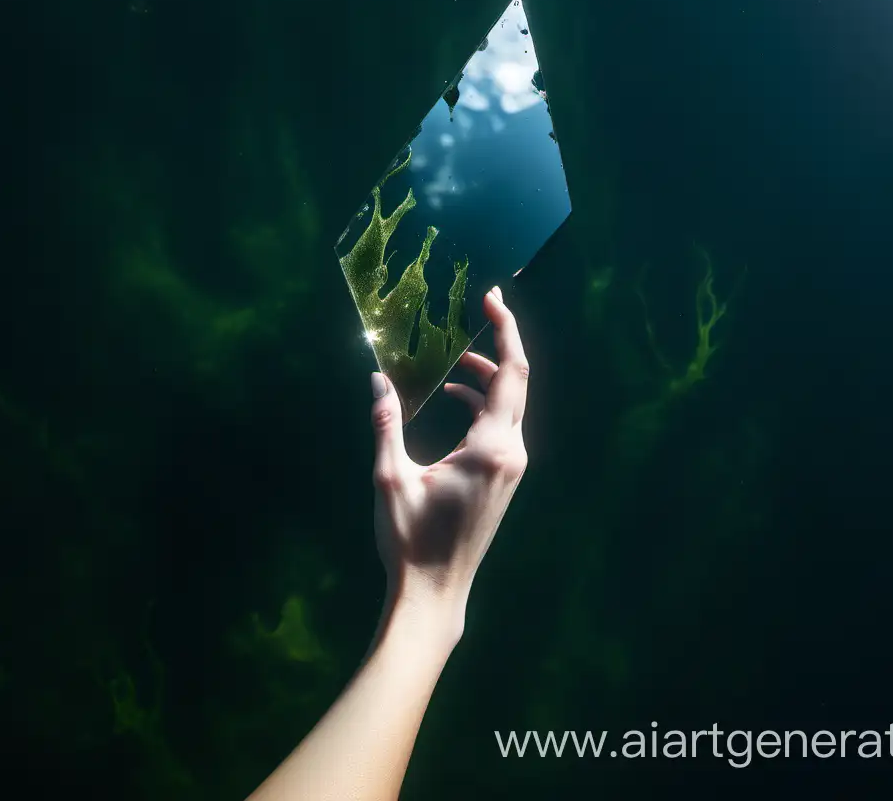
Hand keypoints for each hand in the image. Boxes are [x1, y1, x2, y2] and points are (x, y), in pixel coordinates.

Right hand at [370, 286, 529, 616]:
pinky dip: (481, 404)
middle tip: (477, 309)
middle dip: (497, 343)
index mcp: (491, 448)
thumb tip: (377, 378)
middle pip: (516, 383)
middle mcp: (510, 454)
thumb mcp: (390, 478)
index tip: (493, 297)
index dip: (505, 330)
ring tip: (451, 357)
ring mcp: (510, 469)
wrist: (434, 594)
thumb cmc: (410, 541)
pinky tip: (451, 398)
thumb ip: (386, 423)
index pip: (511, 373)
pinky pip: (500, 427)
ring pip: (508, 406)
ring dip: (485, 376)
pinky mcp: (502, 479)